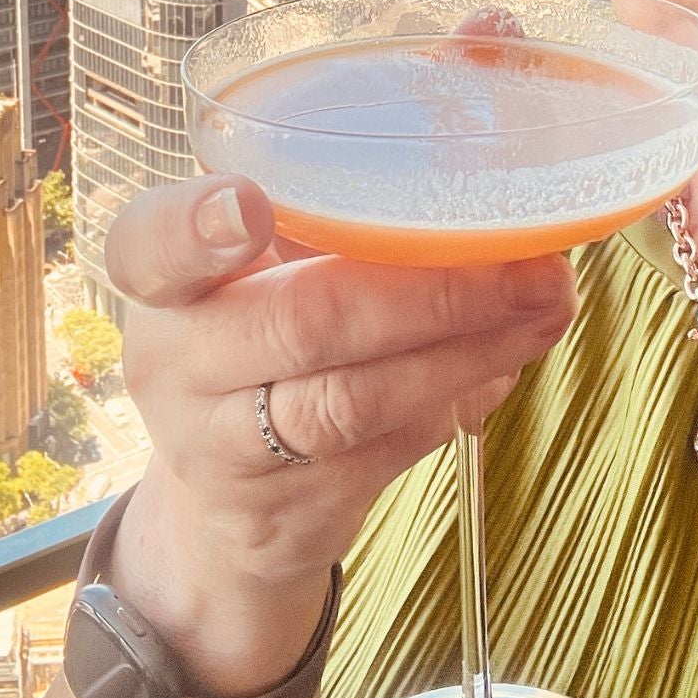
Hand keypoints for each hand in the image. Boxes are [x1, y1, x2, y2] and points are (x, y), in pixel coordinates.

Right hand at [97, 174, 577, 693]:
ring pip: (355, 400)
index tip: (250, 205)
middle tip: (530, 265)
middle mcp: (176, 365)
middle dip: (432, 293)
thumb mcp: (248, 270)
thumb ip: (316, 221)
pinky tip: (509, 355)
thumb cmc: (254, 334)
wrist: (218, 500)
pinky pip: (387, 450)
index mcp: (160, 281)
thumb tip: (473, 182)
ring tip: (546, 307)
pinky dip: (457, 397)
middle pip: (304, 324)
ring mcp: (224, 452)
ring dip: (469, 351)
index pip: (150, 246)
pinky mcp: (284, 515)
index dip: (196, 227)